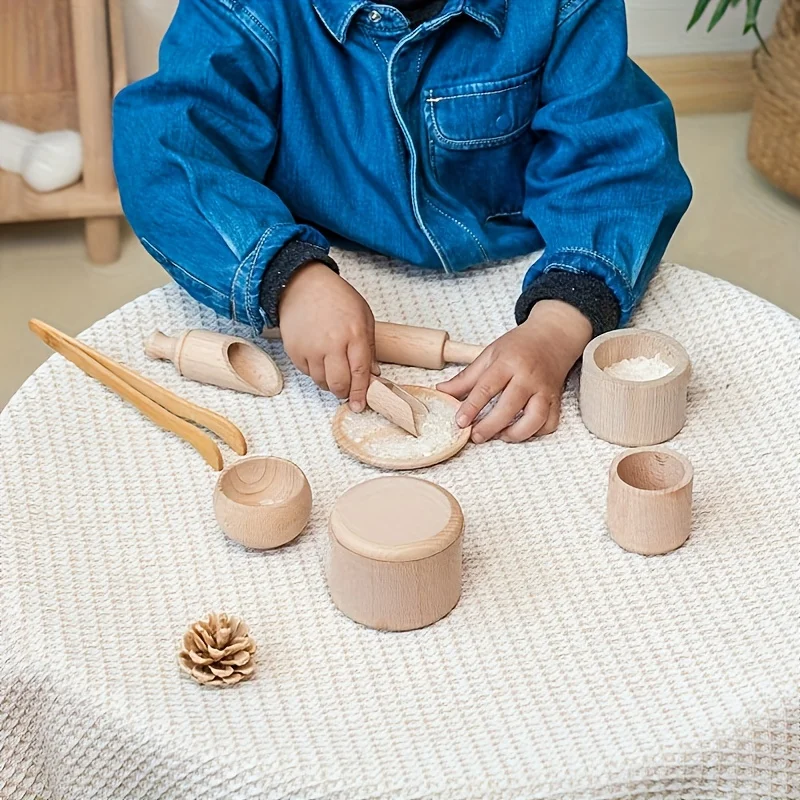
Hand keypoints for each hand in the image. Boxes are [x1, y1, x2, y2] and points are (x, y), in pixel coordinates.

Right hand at [278, 262, 376, 410]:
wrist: (303, 285)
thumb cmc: (336, 297)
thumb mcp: (363, 317)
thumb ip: (370, 347)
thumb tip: (372, 374)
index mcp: (354, 334)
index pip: (360, 373)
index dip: (361, 392)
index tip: (360, 405)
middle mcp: (332, 344)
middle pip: (339, 384)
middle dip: (345, 392)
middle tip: (347, 390)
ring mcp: (311, 348)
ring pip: (322, 382)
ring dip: (329, 383)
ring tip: (333, 368)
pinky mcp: (295, 351)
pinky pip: (307, 374)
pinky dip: (315, 372)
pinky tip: (319, 358)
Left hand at [437, 300, 592, 442]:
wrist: (552, 337)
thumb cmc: (519, 346)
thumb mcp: (489, 354)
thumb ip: (466, 377)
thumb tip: (442, 391)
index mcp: (508, 363)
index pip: (487, 387)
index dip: (471, 407)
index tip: (460, 421)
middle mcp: (528, 377)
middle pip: (510, 407)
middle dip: (490, 426)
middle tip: (476, 436)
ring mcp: (544, 390)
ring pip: (535, 419)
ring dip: (515, 434)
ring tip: (499, 436)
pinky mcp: (556, 400)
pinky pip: (550, 424)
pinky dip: (536, 433)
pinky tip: (520, 431)